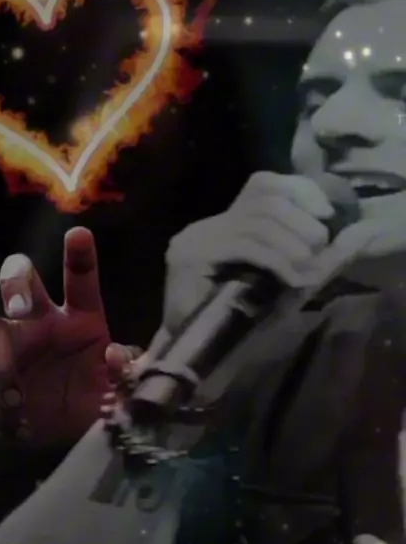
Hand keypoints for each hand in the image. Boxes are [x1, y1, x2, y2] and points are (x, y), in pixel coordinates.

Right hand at [0, 227, 143, 447]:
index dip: (79, 255)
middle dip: (17, 283)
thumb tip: (114, 356)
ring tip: (15, 382)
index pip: (81, 279)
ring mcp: (14, 344)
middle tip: (21, 306)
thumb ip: (126, 374)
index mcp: (83, 318)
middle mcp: (44, 321)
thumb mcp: (119, 390)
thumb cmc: (93, 398)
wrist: (60, 432)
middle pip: (23, 281)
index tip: (78, 234)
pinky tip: (13, 404)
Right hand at [162, 172, 343, 335]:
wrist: (199, 359)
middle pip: (263, 199)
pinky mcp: (190, 258)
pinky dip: (276, 260)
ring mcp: (195, 239)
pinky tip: (293, 279)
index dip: (299, 191)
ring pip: (256, 222)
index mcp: (225, 224)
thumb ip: (313, 256)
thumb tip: (353, 232)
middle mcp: (207, 225)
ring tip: (307, 268)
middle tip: (318, 249)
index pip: (263, 184)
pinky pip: (244, 246)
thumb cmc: (242, 326)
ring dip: (291, 244)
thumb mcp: (286, 282)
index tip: (326, 214)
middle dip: (300, 221)